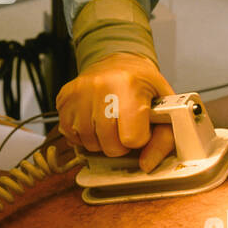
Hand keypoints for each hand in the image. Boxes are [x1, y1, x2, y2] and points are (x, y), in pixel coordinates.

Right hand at [55, 52, 175, 169]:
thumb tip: (146, 165)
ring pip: (89, 144)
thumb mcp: (164, 105)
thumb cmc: (142, 84)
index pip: (132, 138)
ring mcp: (78, 93)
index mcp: (129, 85)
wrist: (116, 63)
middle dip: (120, 144)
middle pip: (109, 145)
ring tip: (110, 123)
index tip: (141, 128)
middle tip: (125, 127)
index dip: (139, 139)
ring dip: (102, 141)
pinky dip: (84, 135)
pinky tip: (94, 121)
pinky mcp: (64, 99)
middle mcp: (100, 87)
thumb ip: (163, 138)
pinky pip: (72, 136)